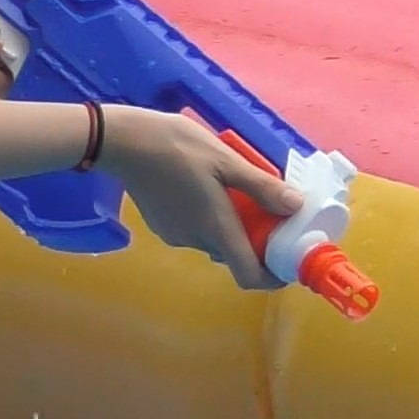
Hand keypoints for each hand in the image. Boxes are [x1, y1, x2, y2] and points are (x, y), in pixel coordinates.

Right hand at [103, 108, 298, 290]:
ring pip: (214, 239)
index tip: (286, 260)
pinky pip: (194, 229)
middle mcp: (195, 240)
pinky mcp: (160, 224)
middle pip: (234, 253)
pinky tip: (202, 187)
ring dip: (229, 224)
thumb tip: (296, 206)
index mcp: (216, 228)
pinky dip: (207, 217)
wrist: (122, 141)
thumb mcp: (226, 160)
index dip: (272, 277)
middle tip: (265, 206)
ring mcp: (174, 234)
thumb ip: (262, 187)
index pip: (248, 276)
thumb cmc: (177, 147)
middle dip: (253, 238)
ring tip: (232, 189)